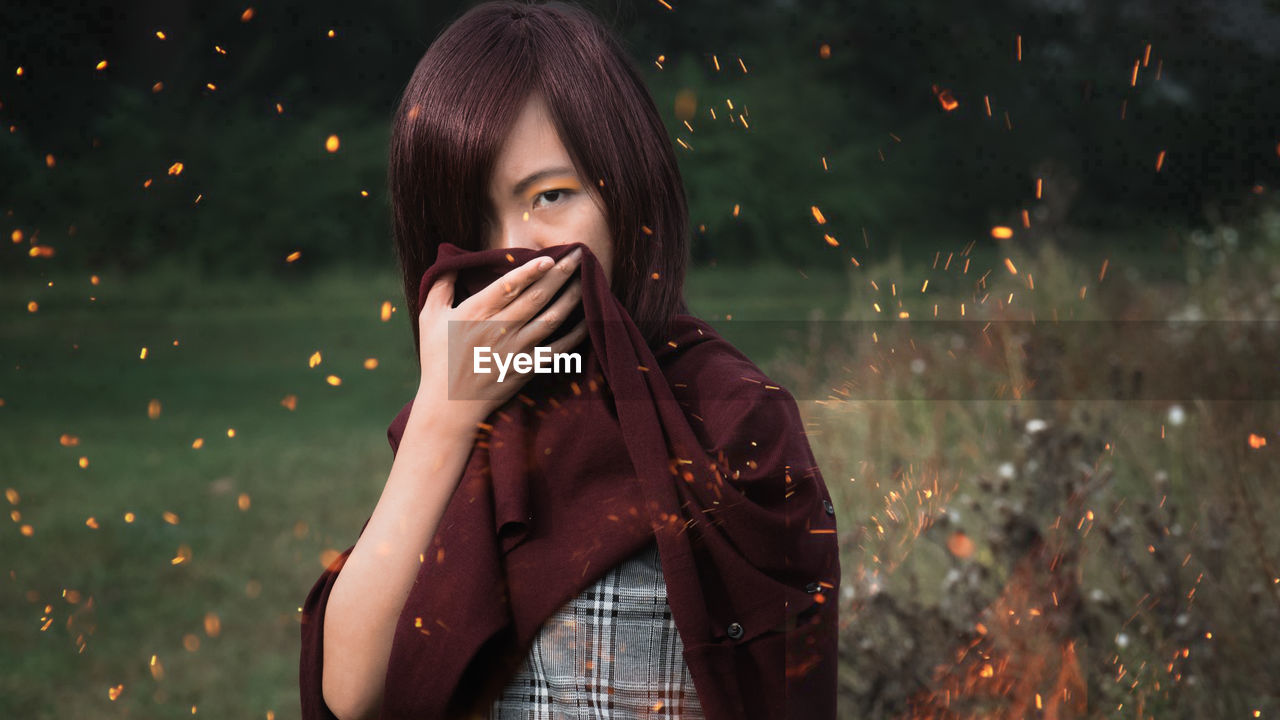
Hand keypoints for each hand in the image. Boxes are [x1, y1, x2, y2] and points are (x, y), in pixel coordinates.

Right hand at [415, 248, 587, 432]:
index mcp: (474, 313)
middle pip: (536, 297)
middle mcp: (498, 329)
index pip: (507, 286)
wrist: (449, 406)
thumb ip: (440, 285)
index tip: (549, 257)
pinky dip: (575, 335)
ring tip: (586, 279)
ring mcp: (515, 350)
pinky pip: (557, 350)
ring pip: (550, 319)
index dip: (530, 271)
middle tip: (580, 254)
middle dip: (560, 273)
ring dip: (571, 298)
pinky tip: (588, 320)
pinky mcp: (526, 368)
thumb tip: (450, 259)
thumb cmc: (438, 359)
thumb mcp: (430, 317)